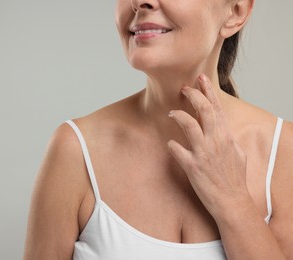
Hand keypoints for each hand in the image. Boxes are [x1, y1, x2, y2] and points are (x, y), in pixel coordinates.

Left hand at [167, 74, 248, 218]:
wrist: (232, 202)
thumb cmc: (234, 179)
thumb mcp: (238, 154)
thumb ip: (228, 140)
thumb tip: (223, 132)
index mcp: (226, 137)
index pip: (217, 108)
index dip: (208, 90)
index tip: (200, 78)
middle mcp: (216, 141)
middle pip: (204, 109)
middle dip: (194, 95)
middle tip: (183, 88)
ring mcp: (204, 153)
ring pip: (190, 125)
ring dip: (179, 115)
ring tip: (172, 112)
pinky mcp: (193, 166)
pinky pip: (177, 150)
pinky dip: (171, 145)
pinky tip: (170, 145)